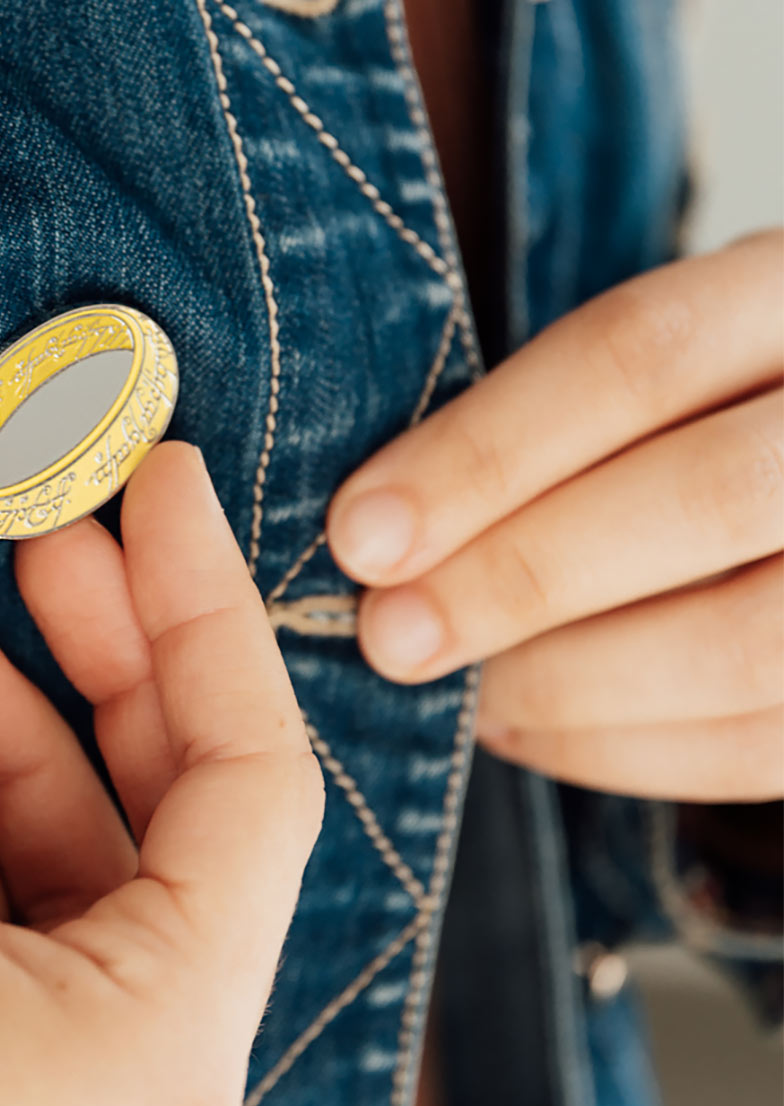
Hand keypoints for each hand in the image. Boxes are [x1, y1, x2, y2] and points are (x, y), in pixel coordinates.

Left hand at [327, 229, 782, 801]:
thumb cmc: (691, 421)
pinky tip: (524, 728)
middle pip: (702, 496)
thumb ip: (544, 426)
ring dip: (565, 682)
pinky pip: (760, 741)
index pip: (643, 355)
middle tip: (389, 637)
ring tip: (459, 693)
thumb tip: (380, 536)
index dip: (485, 454)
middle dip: (516, 579)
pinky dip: (619, 750)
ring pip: (745, 640)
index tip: (361, 535)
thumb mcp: (646, 372)